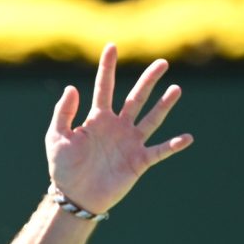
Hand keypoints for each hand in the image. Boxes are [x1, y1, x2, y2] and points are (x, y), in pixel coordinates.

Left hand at [46, 43, 193, 214]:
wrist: (75, 197)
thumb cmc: (63, 168)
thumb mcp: (57, 138)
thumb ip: (63, 114)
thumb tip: (71, 88)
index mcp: (97, 119)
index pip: (104, 87)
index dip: (107, 68)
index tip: (111, 46)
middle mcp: (117, 126)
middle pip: (136, 98)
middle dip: (148, 80)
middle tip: (162, 63)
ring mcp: (130, 143)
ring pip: (151, 118)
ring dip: (164, 105)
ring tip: (176, 89)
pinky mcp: (138, 161)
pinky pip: (159, 151)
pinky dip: (173, 145)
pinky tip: (186, 137)